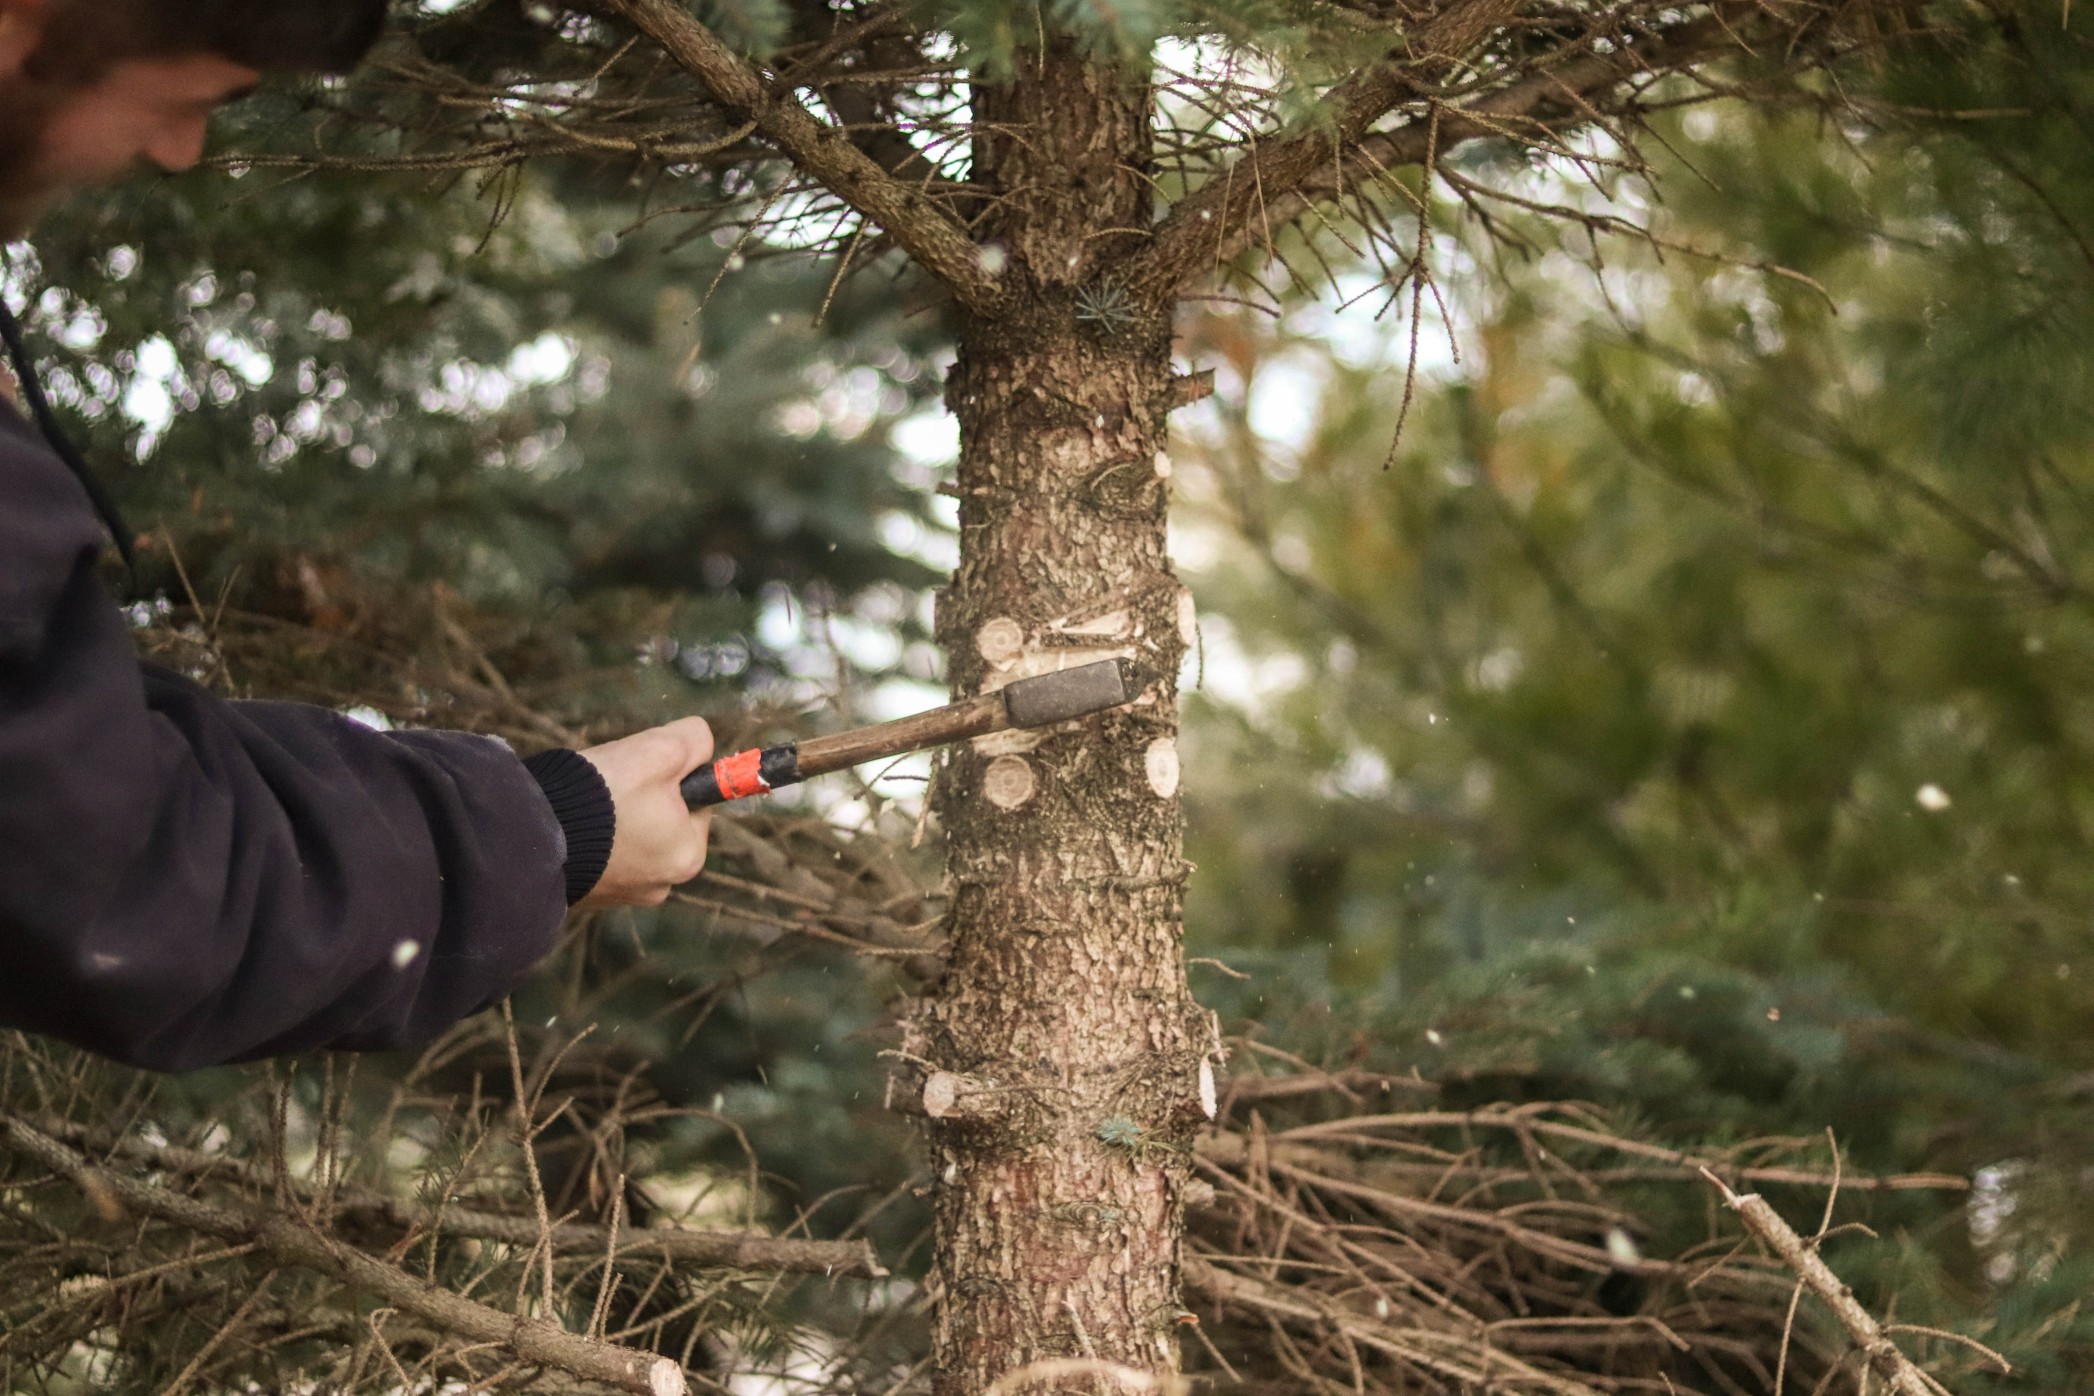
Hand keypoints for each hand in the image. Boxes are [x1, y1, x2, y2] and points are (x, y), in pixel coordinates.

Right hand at [573, 718, 713, 907]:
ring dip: (613, 817)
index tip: (640, 770)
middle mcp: (661, 886)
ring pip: (629, 836)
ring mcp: (622, 894)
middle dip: (640, 797)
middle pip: (661, 820)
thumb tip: (702, 744)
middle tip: (610, 784)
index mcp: (688, 858)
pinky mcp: (588, 894)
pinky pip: (600, 854)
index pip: (695, 801)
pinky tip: (570, 826)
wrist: (529, 835)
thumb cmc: (602, 794)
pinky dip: (590, 837)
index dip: (670, 775)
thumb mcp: (661, 750)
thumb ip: (695, 741)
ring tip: (586, 805)